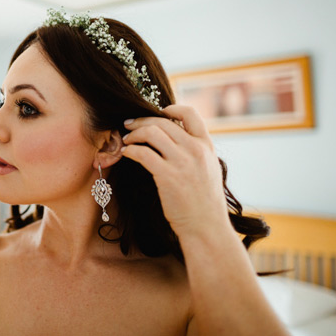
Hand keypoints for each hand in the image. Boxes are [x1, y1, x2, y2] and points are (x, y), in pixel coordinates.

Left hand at [120, 105, 230, 237]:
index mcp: (206, 146)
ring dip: (134, 134)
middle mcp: (196, 150)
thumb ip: (196, 152)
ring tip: (126, 140)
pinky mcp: (167, 176)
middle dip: (141, 120)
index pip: (191, 113)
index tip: (158, 111)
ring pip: (151, 132)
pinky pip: (143, 153)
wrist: (207, 227)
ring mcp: (182, 162)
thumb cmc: (204, 203)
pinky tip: (126, 153)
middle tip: (128, 125)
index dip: (171, 108)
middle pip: (163, 122)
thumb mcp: (209, 170)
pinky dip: (130, 150)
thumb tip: (177, 139)